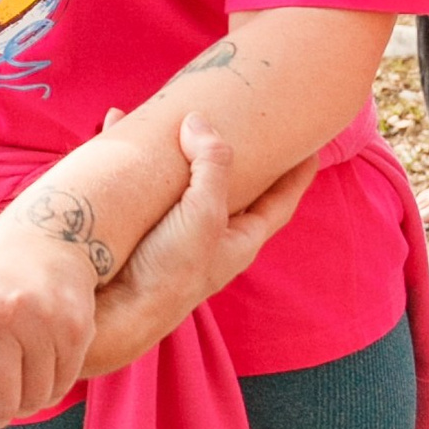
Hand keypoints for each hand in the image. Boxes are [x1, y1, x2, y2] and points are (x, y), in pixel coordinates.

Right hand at [82, 116, 315, 369]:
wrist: (116, 313)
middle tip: (243, 119)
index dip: (297, 174)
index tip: (312, 147)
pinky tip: (116, 131)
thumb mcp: (203, 213)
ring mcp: (175, 232)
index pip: (280, 201)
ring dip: (177, 149)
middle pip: (231, 186)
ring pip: (182, 180)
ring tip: (172, 115)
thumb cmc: (170, 272)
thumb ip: (211, 165)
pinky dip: (134, 157)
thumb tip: (199, 122)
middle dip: (233, 153)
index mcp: (240, 239)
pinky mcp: (139, 226)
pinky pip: (142, 183)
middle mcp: (211, 235)